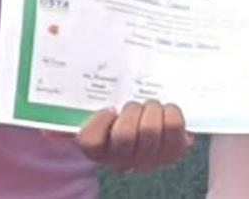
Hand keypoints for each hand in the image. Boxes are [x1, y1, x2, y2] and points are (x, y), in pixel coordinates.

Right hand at [76, 100, 193, 172]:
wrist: (153, 132)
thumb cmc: (123, 116)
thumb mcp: (103, 108)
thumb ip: (92, 102)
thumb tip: (74, 89)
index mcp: (100, 149)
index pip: (91, 142)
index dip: (100, 121)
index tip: (110, 108)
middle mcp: (123, 160)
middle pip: (124, 135)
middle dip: (131, 110)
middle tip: (134, 105)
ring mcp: (149, 159)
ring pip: (150, 129)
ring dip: (151, 108)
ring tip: (151, 107)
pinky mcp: (174, 151)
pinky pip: (173, 125)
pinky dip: (170, 110)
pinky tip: (165, 110)